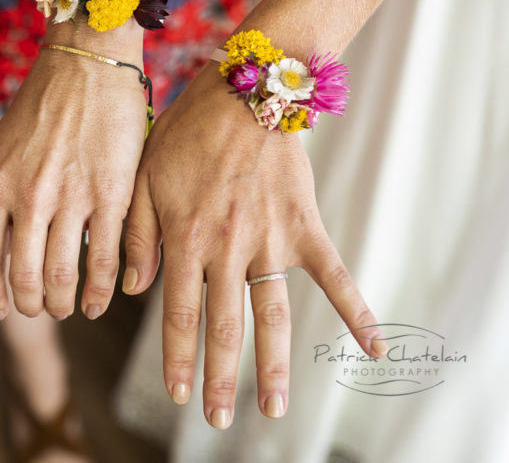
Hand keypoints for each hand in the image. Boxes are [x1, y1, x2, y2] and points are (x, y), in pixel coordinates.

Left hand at [0, 23, 146, 320]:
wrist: (87, 60)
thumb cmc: (43, 102)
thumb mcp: (3, 149)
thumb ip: (0, 196)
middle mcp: (28, 197)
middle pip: (24, 278)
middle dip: (30, 304)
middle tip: (37, 310)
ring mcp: (71, 198)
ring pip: (62, 276)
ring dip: (62, 302)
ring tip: (65, 309)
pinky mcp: (111, 195)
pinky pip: (104, 260)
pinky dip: (100, 290)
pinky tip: (97, 302)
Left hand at [123, 68, 384, 427]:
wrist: (245, 89)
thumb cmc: (185, 131)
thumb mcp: (143, 177)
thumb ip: (137, 236)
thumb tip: (134, 291)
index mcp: (183, 240)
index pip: (177, 315)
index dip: (178, 359)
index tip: (179, 395)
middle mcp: (226, 249)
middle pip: (224, 328)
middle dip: (219, 379)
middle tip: (218, 419)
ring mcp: (269, 241)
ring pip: (272, 316)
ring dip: (271, 366)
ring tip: (274, 411)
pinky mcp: (305, 227)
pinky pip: (335, 276)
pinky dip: (357, 311)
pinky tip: (374, 349)